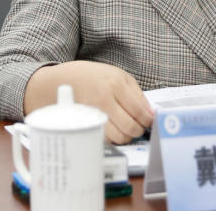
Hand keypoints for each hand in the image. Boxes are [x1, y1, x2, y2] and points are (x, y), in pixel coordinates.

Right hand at [25, 61, 153, 143]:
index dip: (147, 120)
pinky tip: (114, 129)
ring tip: (127, 129)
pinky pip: (106, 138)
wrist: (64, 80)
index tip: (149, 122)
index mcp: (116, 84)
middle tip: (139, 127)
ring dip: (127, 137)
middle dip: (139, 130)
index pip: (138, 110)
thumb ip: (138, 94)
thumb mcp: (120, 76)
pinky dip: (113, 138)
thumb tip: (151, 114)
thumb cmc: (96, 76)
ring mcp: (93, 112)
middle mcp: (104, 98)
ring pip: (118, 136)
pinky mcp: (85, 123)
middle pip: (130, 126)